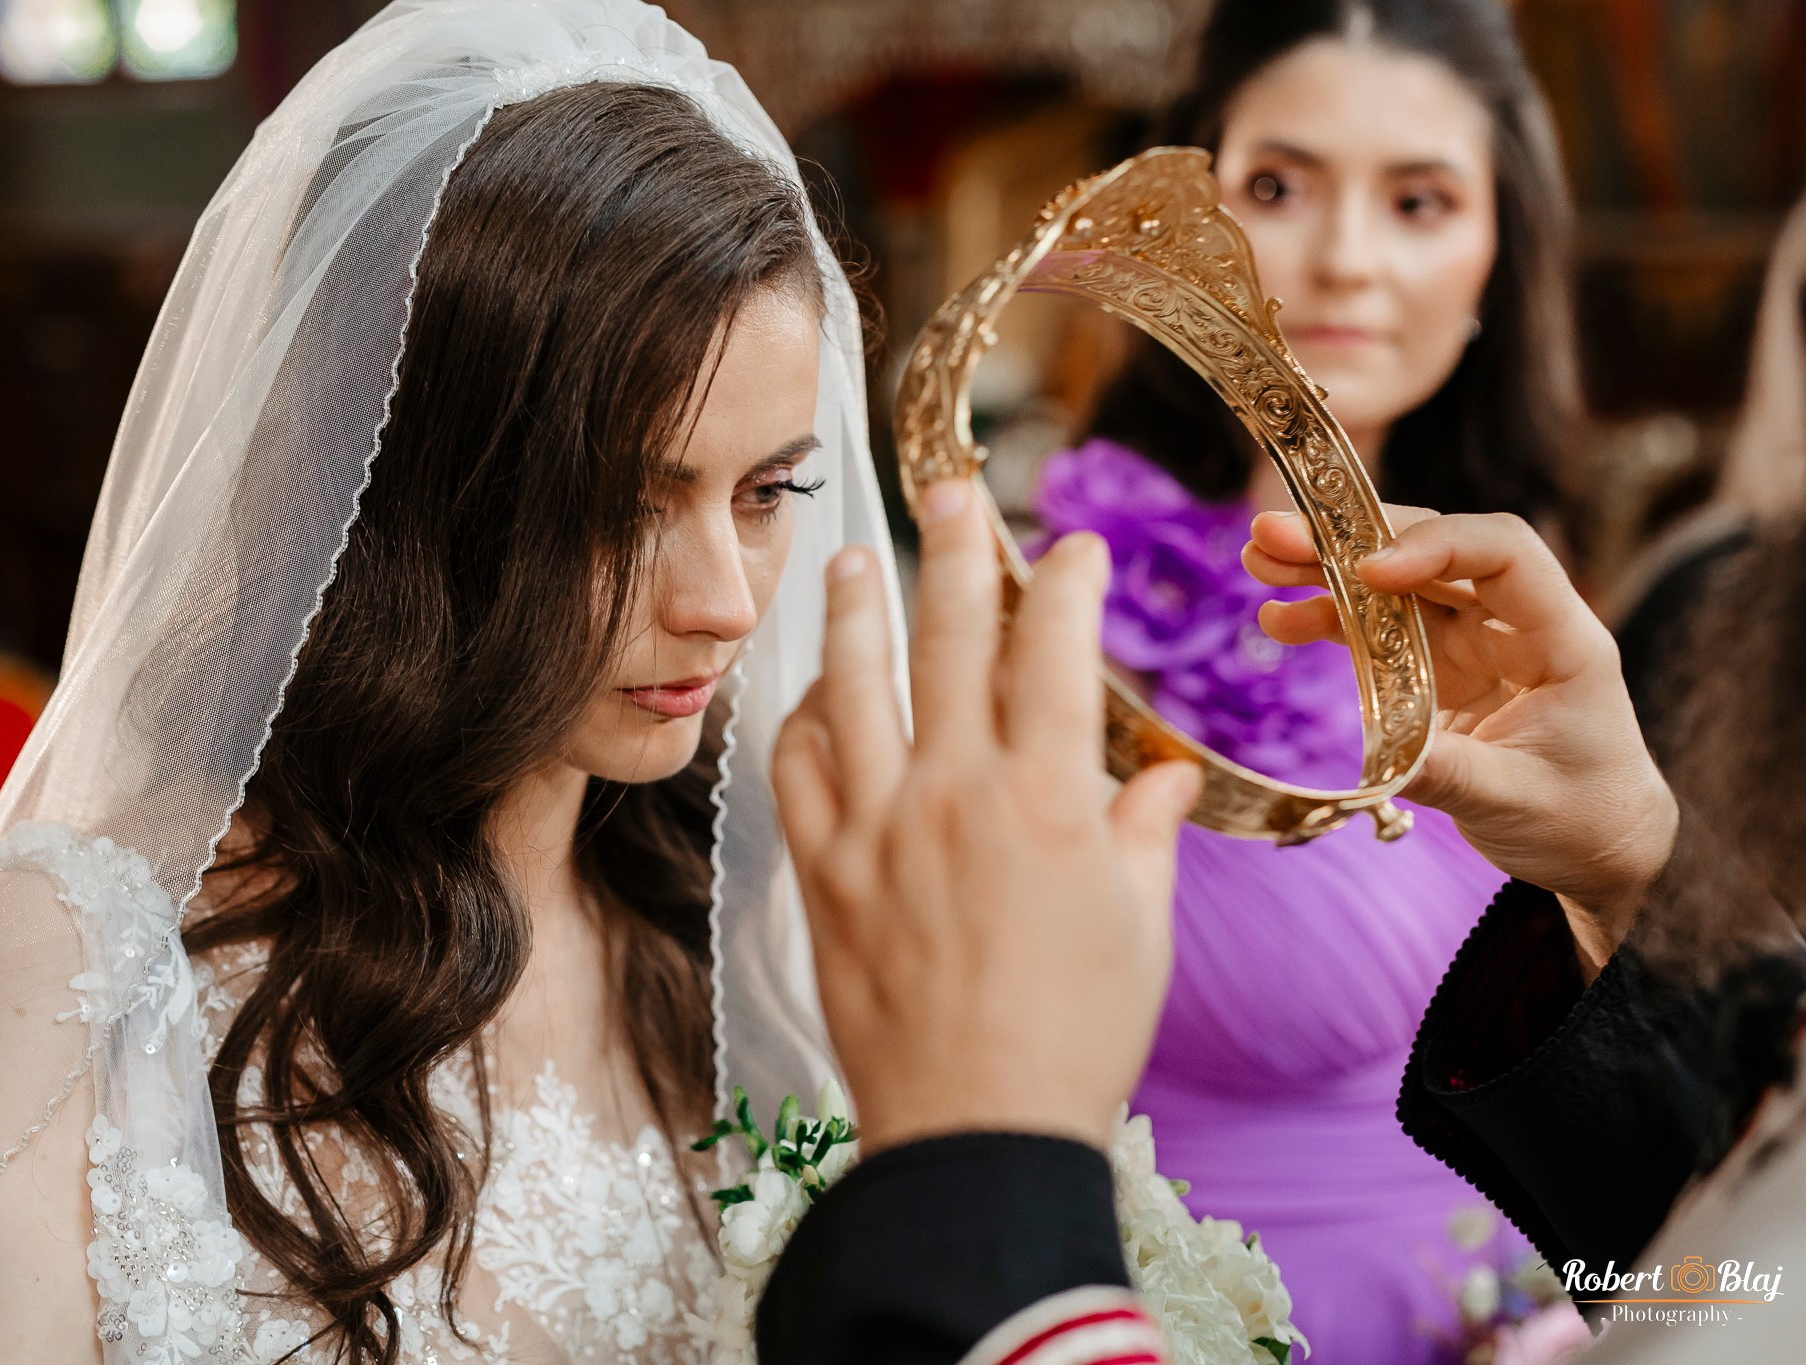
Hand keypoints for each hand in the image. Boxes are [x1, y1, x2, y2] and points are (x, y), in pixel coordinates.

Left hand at [773, 478, 1201, 1153]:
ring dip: (853, 608)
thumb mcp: (1140, 932)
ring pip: (853, 686)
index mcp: (1049, 801)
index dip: (1068, 584)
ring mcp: (875, 831)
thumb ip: (1144, 834)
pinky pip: (793, 771)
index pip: (1057, 654)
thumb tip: (1164, 773)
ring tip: (848, 555)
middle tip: (950, 487)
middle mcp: (955, 796)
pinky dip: (799, 720)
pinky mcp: (820, 876)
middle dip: (955, 547)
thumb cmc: (1077, 1039)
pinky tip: (807, 694)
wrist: (975, 1136)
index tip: (1076, 547)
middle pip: (949, 639)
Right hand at [1245, 508, 1677, 976]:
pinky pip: (1377, 630)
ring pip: (1396, 583)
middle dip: (1354, 538)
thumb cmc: (1581, 816)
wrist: (1596, 844)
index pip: (1505, 555)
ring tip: (1259, 563)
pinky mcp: (1436, 668)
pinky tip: (1279, 618)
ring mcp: (1472, 642)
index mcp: (1561, 638)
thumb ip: (1449, 773)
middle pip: (1433, 552)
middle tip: (1274, 534)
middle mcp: (1513, 623)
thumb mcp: (1515, 801)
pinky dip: (1329, 619)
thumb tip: (1382, 761)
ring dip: (1327, 568)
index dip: (1437, 548)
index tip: (1370, 571)